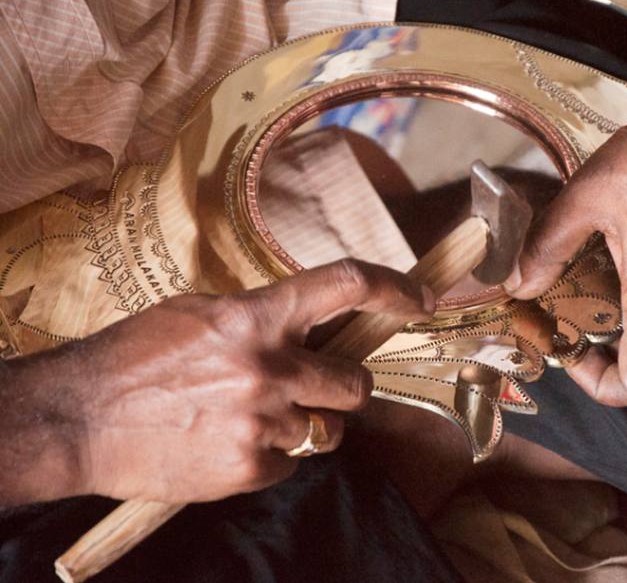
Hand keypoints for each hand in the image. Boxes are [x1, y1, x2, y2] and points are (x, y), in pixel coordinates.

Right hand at [13, 259, 431, 502]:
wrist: (80, 420)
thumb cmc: (136, 357)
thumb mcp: (199, 313)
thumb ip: (260, 314)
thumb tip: (314, 318)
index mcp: (254, 317)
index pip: (346, 284)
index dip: (393, 288)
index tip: (419, 300)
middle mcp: (268, 367)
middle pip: (356, 383)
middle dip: (345, 389)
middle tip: (318, 388)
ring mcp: (262, 422)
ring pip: (328, 431)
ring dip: (306, 427)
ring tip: (253, 419)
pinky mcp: (250, 468)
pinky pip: (292, 464)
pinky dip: (272, 457)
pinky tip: (230, 444)